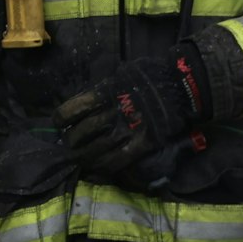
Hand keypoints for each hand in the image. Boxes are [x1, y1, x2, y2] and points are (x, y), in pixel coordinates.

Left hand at [54, 49, 206, 180]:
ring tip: (82, 159)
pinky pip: (115, 161)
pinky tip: (98, 167)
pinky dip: (103, 167)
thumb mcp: (120, 74)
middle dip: (72, 142)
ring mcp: (125, 131)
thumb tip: (88, 100)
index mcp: (103, 93)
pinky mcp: (140, 145)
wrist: (181, 86)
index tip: (61, 124)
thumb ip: (103, 89)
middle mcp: (110, 114)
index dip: (61, 120)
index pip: (70, 111)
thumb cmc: (151, 75)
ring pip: (93, 152)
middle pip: (78, 135)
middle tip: (72, 144)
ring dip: (84, 157)